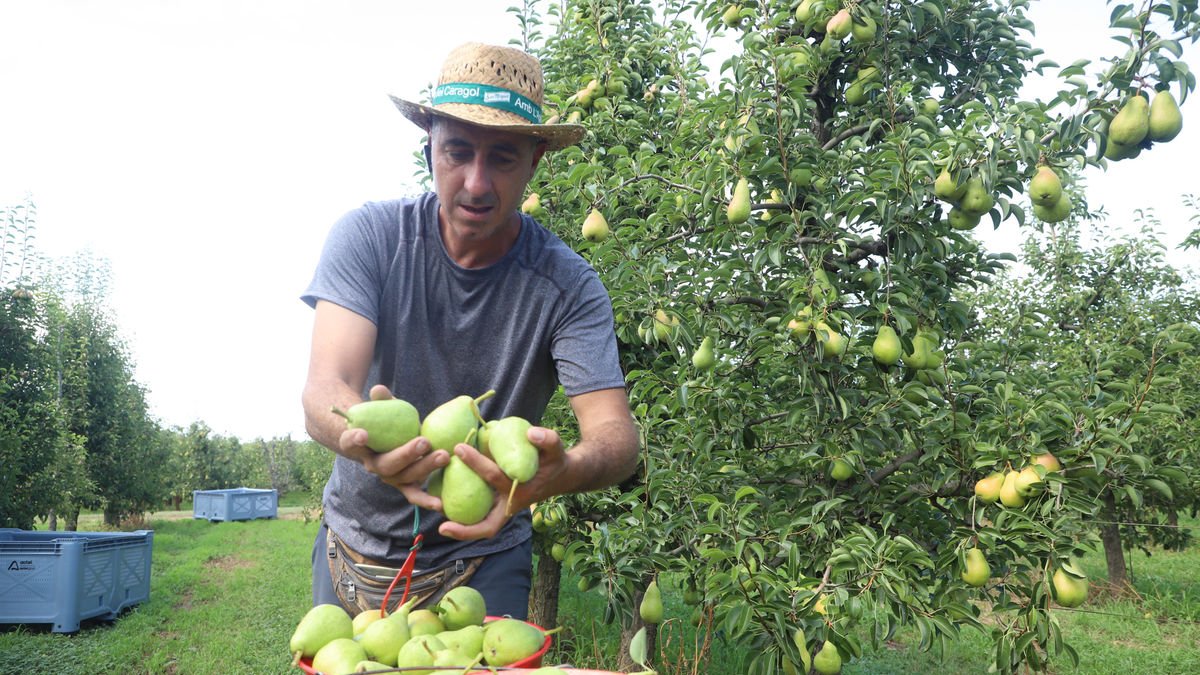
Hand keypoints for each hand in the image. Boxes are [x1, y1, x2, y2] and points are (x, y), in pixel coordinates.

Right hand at [338, 384, 448, 509]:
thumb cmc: (384, 422)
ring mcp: (390, 477)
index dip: (353, 439)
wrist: (389, 442)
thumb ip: (381, 401)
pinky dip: (426, 501)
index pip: (350, 443)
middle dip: (406, 454)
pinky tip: (441, 505)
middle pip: (386, 465)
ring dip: (425, 468)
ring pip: (405, 477)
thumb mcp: (382, 409)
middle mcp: (373, 465)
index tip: (361, 433)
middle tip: (424, 442)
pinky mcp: (405, 484)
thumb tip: (379, 390)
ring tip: (443, 455)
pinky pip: (414, 494)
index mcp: (361, 446)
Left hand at [437, 426, 568, 539]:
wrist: (561, 476)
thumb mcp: (556, 449)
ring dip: (462, 530)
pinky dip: (465, 520)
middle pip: (487, 524)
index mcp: (522, 490)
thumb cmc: (554, 461)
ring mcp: (505, 510)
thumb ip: (548, 439)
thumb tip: (530, 433)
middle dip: (464, 526)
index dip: (476, 464)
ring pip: (483, 528)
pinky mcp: (499, 508)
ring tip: (438, 524)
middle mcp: (511, 505)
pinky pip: (481, 519)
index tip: (459, 448)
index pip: (494, 478)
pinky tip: (444, 507)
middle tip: (440, 519)